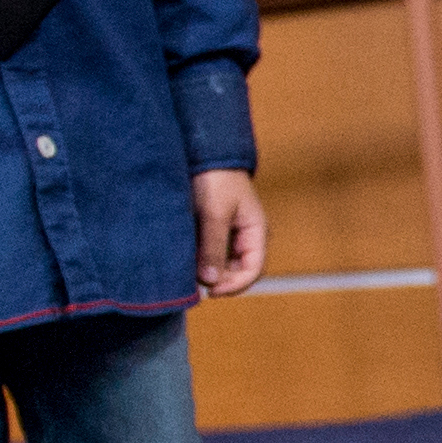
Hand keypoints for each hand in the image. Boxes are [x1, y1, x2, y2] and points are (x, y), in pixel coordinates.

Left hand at [194, 168, 267, 299]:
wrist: (202, 151)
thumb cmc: (215, 178)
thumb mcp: (215, 213)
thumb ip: (214, 247)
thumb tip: (211, 281)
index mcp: (256, 232)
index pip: (253, 270)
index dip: (234, 285)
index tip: (211, 291)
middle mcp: (245, 237)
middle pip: (236, 271)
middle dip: (218, 278)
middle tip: (193, 277)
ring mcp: (229, 234)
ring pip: (221, 264)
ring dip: (206, 268)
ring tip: (186, 263)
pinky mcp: (212, 231)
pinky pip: (208, 253)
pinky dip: (198, 258)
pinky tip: (185, 254)